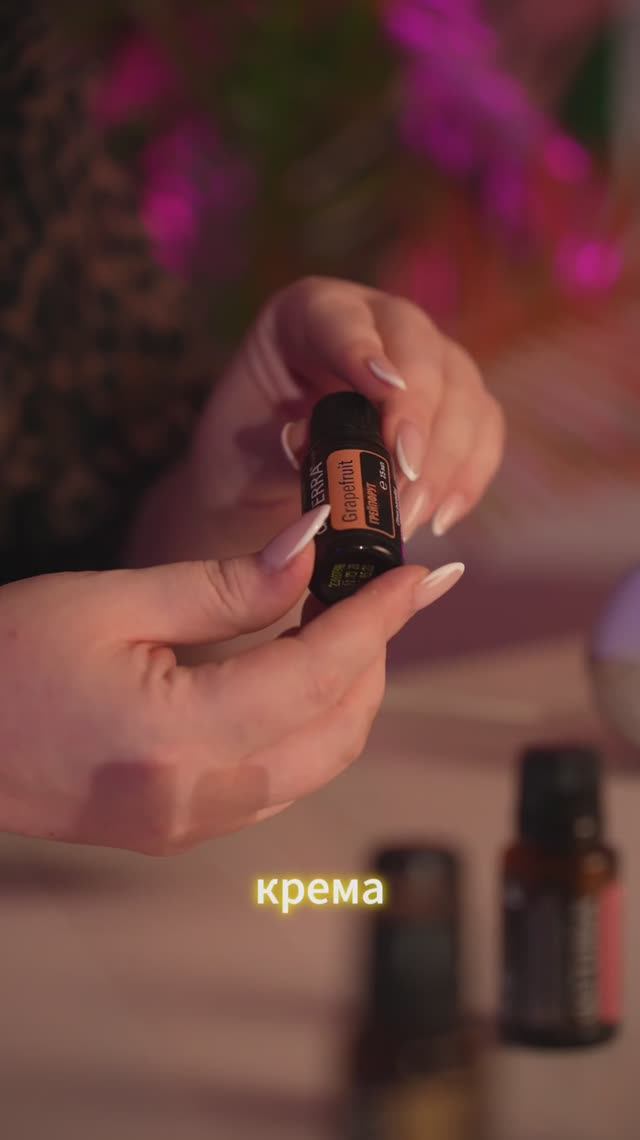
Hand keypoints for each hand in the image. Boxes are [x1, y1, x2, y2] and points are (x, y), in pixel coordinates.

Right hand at [0, 507, 463, 854]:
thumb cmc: (4, 661)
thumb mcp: (110, 601)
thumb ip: (223, 584)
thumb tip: (311, 550)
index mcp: (178, 737)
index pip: (318, 673)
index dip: (379, 618)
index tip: (422, 575)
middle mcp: (197, 798)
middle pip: (338, 732)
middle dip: (374, 658)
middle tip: (378, 591)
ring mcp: (190, 824)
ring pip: (317, 764)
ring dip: (347, 695)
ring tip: (344, 625)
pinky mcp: (179, 828)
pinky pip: (277, 781)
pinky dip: (307, 726)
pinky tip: (297, 675)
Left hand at [186, 276, 504, 553]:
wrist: (265, 493)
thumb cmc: (249, 462)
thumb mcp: (243, 451)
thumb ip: (275, 442)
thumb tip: (309, 439)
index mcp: (310, 315)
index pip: (340, 317)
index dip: (363, 347)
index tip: (382, 387)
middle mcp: (378, 323)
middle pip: (419, 349)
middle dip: (417, 416)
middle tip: (404, 475)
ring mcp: (427, 360)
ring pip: (462, 390)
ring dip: (445, 459)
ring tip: (413, 516)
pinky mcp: (458, 404)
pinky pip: (484, 430)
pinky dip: (468, 476)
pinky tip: (442, 517)